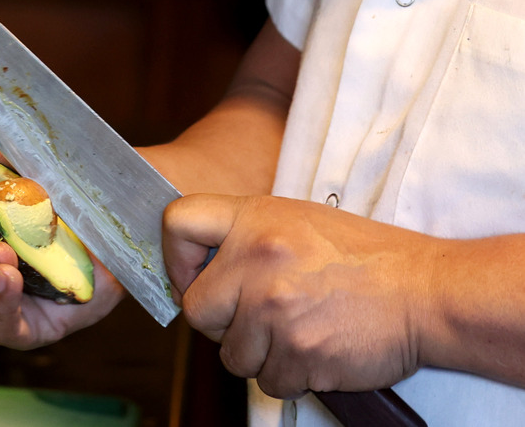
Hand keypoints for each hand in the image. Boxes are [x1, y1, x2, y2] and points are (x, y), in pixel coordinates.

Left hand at [162, 194, 438, 397]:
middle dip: (221, 322)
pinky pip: (268, 381)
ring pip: (231, 355)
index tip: (192, 275)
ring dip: (260, 352)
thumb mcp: (299, 221)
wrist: (426, 292)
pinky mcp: (296, 354)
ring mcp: (275, 311)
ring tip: (298, 329)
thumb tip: (201, 268)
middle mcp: (257, 262)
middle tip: (258, 315)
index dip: (176, 256)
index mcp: (256, 219)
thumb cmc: (365, 257)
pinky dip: (289, 374)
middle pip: (195, 309)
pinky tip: (315, 348)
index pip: (178, 222)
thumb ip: (247, 238)